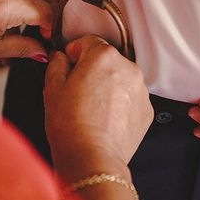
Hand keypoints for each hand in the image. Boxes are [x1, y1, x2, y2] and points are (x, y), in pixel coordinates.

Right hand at [43, 36, 152, 180]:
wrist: (92, 158)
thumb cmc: (70, 124)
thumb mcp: (52, 87)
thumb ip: (56, 63)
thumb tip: (60, 57)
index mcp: (103, 56)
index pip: (87, 41)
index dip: (73, 53)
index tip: (67, 65)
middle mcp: (128, 67)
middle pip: (106, 60)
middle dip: (92, 70)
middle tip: (76, 91)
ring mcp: (140, 89)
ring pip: (119, 79)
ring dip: (107, 86)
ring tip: (91, 108)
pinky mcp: (147, 110)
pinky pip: (130, 98)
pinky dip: (119, 103)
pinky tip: (104, 118)